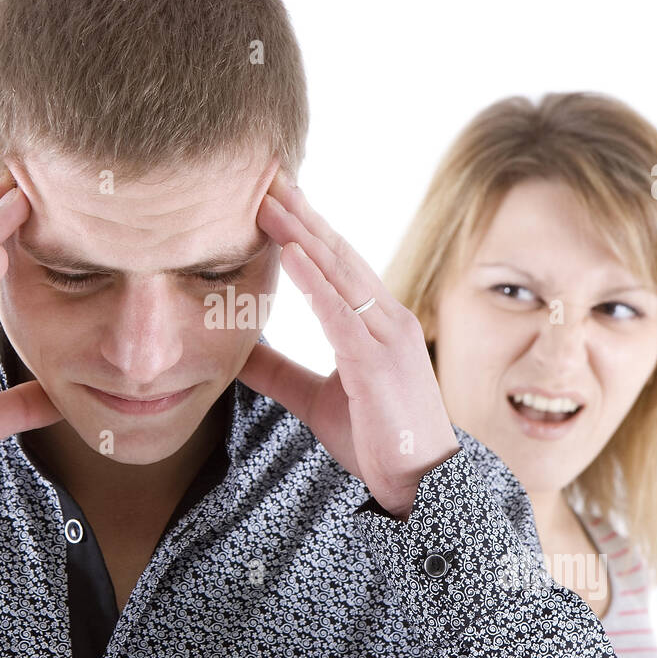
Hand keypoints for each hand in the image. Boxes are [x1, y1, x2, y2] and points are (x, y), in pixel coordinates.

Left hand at [236, 168, 458, 517]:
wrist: (420, 484)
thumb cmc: (377, 440)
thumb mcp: (315, 399)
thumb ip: (280, 372)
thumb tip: (237, 350)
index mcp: (375, 322)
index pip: (334, 262)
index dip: (302, 226)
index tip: (270, 194)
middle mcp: (386, 318)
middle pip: (335, 252)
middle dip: (299, 212)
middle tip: (264, 172)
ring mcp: (386, 336)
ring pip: (337, 271)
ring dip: (300, 231)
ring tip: (266, 197)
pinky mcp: (378, 361)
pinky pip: (340, 311)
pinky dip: (313, 279)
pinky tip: (287, 251)